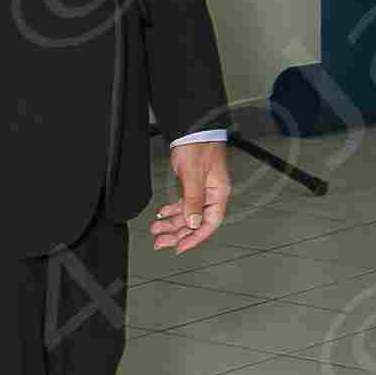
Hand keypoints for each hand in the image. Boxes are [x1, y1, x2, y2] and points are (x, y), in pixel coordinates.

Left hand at [149, 135, 232, 253]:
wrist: (192, 127)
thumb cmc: (198, 144)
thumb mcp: (194, 174)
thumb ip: (193, 199)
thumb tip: (193, 223)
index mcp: (219, 192)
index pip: (209, 223)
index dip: (195, 238)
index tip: (180, 247)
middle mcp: (212, 193)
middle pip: (196, 221)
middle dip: (178, 233)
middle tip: (161, 242)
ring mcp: (202, 189)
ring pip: (187, 214)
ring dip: (172, 223)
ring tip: (156, 230)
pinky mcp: (192, 184)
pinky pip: (183, 203)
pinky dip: (172, 210)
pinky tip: (162, 215)